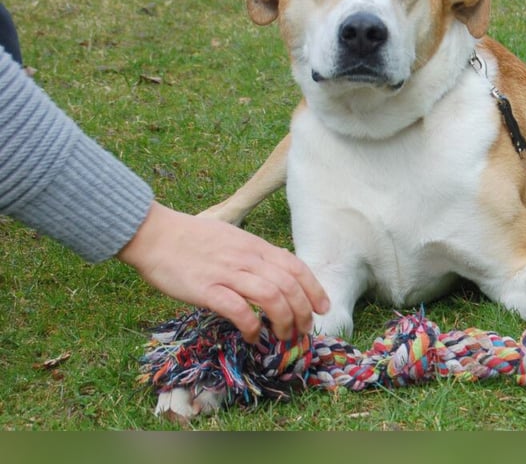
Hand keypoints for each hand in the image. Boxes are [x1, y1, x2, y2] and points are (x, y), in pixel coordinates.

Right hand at [117, 202, 329, 341]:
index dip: (314, 289)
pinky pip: (238, 309)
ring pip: (272, 296)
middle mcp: (248, 258)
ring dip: (284, 321)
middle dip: (303, 312)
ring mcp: (228, 273)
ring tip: (284, 337)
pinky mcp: (207, 289)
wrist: (156, 234)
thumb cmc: (192, 238)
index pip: (296, 266)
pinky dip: (252, 326)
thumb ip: (253, 254)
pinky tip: (253, 337)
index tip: (323, 307)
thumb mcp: (232, 238)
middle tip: (304, 331)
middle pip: (289, 285)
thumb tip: (273, 272)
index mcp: (255, 246)